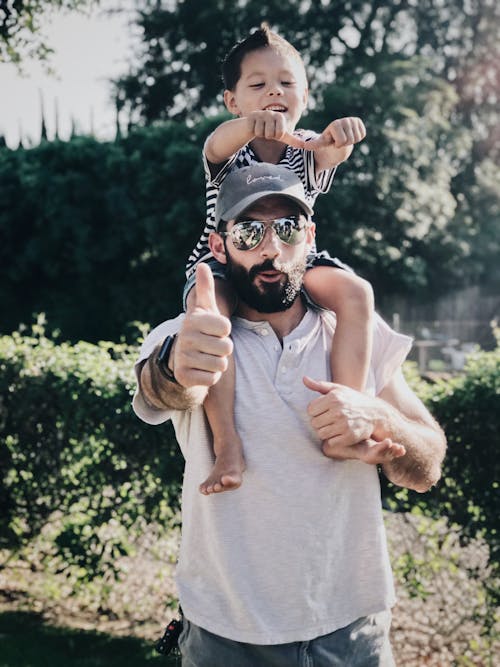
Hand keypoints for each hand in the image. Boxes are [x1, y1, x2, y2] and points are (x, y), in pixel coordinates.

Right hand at [174, 264, 232, 387]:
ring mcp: (183, 358)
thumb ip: (206, 289)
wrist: (182, 357)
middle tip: (211, 346)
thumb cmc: (201, 330)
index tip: (214, 330)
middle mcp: (185, 338)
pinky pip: (213, 379)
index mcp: (192, 320)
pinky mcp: (184, 376)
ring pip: (221, 364)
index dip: (225, 331)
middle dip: (223, 349)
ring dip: (218, 363)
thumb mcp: (204, 309)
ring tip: (207, 357)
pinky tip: (201, 369)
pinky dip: (211, 376)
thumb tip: (203, 265)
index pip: (226, 327)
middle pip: (227, 347)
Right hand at [246, 110, 305, 148]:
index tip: (274, 132)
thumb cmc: (270, 130)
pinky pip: (252, 130)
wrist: (254, 125)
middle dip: (267, 136)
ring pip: (260, 133)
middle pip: (269, 134)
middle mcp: (271, 113)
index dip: (276, 137)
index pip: (279, 134)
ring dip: (259, 134)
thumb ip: (293, 140)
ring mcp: (260, 113)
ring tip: (260, 128)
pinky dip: (252, 131)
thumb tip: (304, 146)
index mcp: (280, 117)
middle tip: (266, 131)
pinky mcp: (251, 115)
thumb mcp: (282, 135)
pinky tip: (254, 126)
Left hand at [303, 375, 377, 456]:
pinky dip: (334, 439)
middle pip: (314, 423)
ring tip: (333, 426)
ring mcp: (344, 425)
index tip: (324, 411)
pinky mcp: (349, 436)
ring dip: (325, 431)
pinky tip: (340, 433)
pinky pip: (331, 442)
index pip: (310, 410)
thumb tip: (304, 379)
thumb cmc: (353, 400)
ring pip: (320, 433)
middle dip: (319, 422)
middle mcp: (338, 411)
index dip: (315, 411)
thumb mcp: (338, 389)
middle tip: (329, 420)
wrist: (375, 413)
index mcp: (334, 398)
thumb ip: (320, 385)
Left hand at [304, 117, 365, 150]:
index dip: (338, 145)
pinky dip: (358, 138)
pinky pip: (363, 134)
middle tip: (340, 140)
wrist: (337, 137)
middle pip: (350, 140)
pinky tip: (351, 135)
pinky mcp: (359, 121)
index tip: (334, 142)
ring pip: (357, 137)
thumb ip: (314, 144)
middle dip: (345, 144)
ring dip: (351, 141)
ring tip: (345, 138)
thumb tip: (304, 146)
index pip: (342, 141)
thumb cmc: (329, 140)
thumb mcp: (322, 143)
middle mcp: (344, 120)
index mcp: (335, 124)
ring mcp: (352, 120)